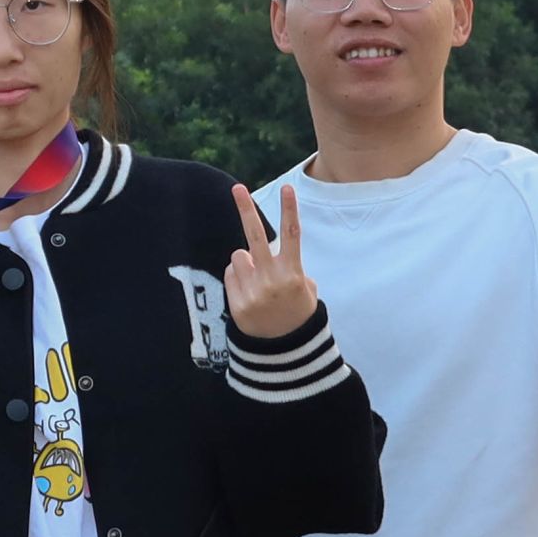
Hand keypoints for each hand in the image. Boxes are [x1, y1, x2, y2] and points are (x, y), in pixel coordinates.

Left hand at [224, 183, 318, 344]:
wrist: (284, 349)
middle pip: (255, 236)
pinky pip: (230, 274)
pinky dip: (237, 278)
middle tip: (237, 188)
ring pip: (238, 256)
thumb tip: (269, 253)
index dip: (290, 209)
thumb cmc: (297, 312)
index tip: (288, 187)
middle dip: (246, 209)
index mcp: (293, 273)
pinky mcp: (237, 301)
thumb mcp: (307, 290)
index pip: (291, 235)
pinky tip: (249, 293)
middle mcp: (272, 279)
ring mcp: (253, 290)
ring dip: (245, 262)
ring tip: (257, 282)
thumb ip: (291, 268)